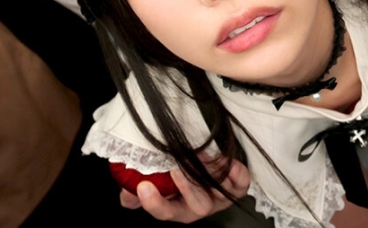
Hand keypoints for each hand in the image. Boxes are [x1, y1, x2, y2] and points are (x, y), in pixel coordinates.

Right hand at [119, 158, 249, 222]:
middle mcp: (200, 206)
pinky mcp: (237, 186)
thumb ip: (134, 189)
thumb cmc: (178, 178)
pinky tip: (226, 161)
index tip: (144, 187)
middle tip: (176, 167)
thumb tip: (126, 192)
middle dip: (187, 186)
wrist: (207, 168)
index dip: (154, 203)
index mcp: (178, 208)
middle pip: (195, 206)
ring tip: (198, 155)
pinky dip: (236, 173)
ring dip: (209, 174)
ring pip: (218, 192)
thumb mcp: (153, 182)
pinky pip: (241, 183)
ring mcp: (220, 197)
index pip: (165, 212)